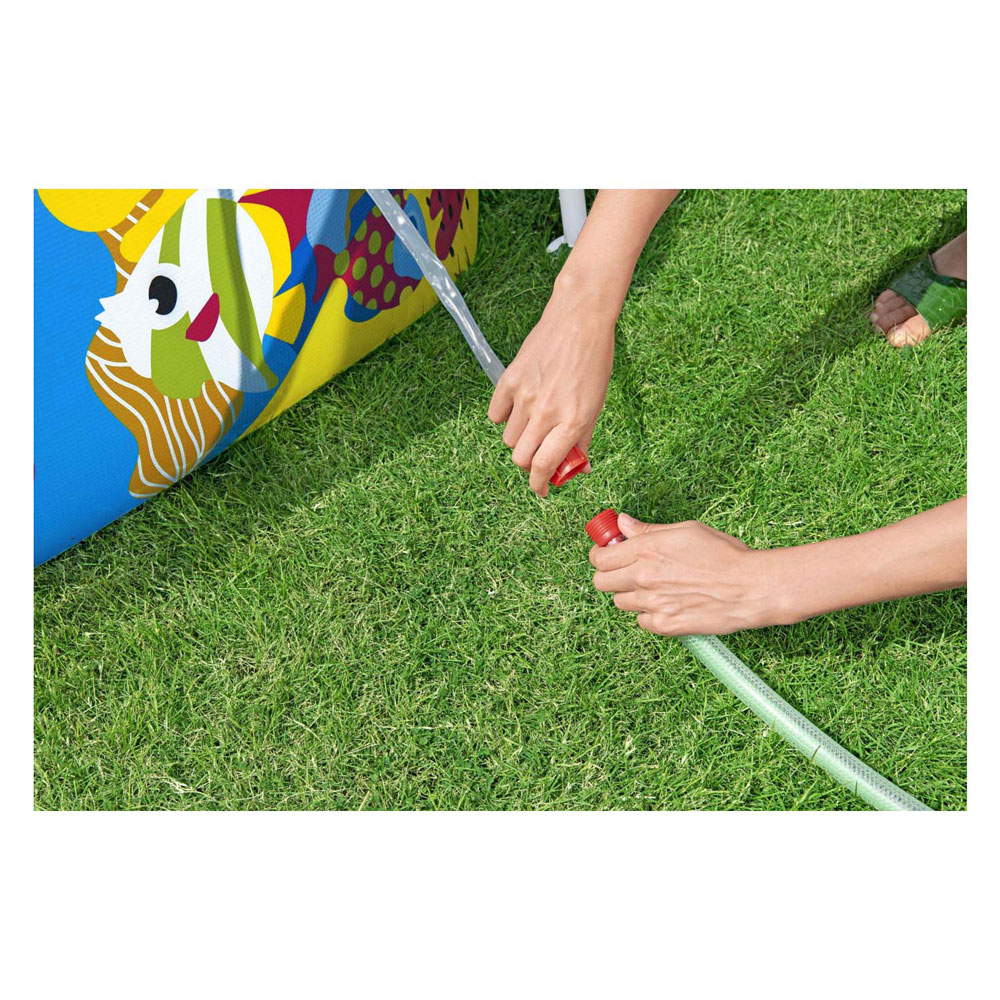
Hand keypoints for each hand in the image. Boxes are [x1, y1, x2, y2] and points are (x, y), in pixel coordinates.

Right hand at [487, 281, 614, 496]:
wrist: (579, 319)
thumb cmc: (594, 361)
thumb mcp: (597, 405)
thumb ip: (584, 439)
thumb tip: (578, 469)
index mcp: (573, 421)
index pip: (544, 466)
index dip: (540, 485)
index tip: (542, 490)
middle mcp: (547, 411)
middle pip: (521, 458)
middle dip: (529, 464)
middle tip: (540, 455)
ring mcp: (525, 396)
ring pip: (508, 438)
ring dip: (520, 439)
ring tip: (534, 424)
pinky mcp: (509, 380)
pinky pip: (495, 414)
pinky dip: (504, 417)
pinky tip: (519, 408)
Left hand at [589, 513, 788, 635]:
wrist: (751, 588)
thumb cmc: (725, 555)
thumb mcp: (686, 531)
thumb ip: (648, 530)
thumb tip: (622, 523)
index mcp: (646, 549)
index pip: (600, 558)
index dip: (601, 556)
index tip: (609, 555)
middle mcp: (643, 577)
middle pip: (601, 582)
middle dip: (610, 576)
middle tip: (626, 572)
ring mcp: (652, 603)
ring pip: (620, 603)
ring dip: (631, 595)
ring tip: (655, 588)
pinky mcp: (665, 625)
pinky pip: (641, 621)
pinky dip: (650, 615)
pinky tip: (668, 604)